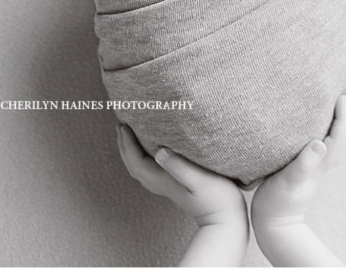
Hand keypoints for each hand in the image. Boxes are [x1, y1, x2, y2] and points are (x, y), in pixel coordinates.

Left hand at [116, 124, 245, 226]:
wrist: (225, 220)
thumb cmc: (217, 198)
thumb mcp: (200, 180)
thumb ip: (180, 167)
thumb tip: (159, 152)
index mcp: (163, 180)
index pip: (136, 161)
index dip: (128, 143)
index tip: (125, 124)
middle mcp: (160, 184)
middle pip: (133, 165)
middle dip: (124, 145)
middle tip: (120, 124)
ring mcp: (165, 186)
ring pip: (138, 168)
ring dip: (130, 151)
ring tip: (129, 134)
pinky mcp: (173, 186)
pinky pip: (148, 169)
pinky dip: (140, 157)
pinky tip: (148, 150)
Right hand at [248, 91, 345, 266]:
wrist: (275, 224)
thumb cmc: (277, 203)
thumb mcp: (288, 182)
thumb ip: (304, 164)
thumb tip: (320, 144)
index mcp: (320, 163)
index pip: (339, 136)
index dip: (342, 116)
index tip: (342, 96)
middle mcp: (324, 163)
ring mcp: (319, 166)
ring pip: (342, 140)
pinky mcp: (311, 167)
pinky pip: (331, 143)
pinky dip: (336, 129)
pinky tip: (327, 123)